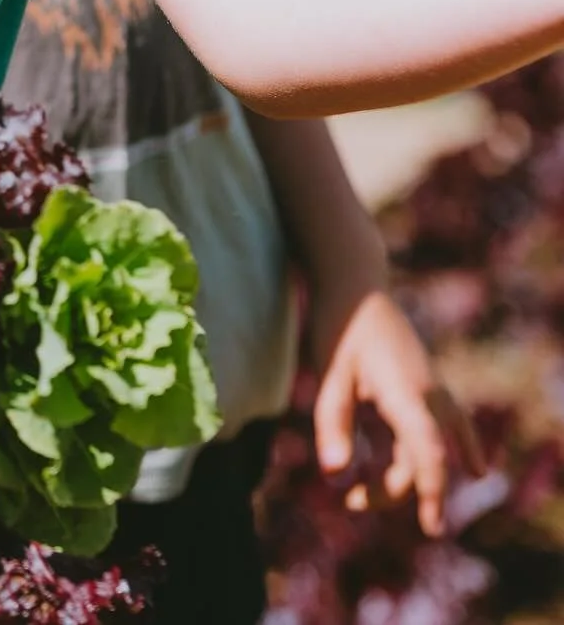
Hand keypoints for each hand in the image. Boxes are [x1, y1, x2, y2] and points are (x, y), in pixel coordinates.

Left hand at [311, 288, 482, 535]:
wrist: (355, 282)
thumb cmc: (340, 325)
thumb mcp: (329, 372)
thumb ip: (333, 422)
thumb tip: (335, 474)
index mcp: (407, 392)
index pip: (428, 453)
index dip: (432, 492)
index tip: (432, 526)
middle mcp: (428, 395)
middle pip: (425, 459)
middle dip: (394, 491)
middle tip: (351, 502)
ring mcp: (430, 389)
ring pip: (431, 447)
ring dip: (405, 476)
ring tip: (363, 496)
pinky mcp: (423, 385)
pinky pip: (446, 426)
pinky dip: (458, 448)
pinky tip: (479, 468)